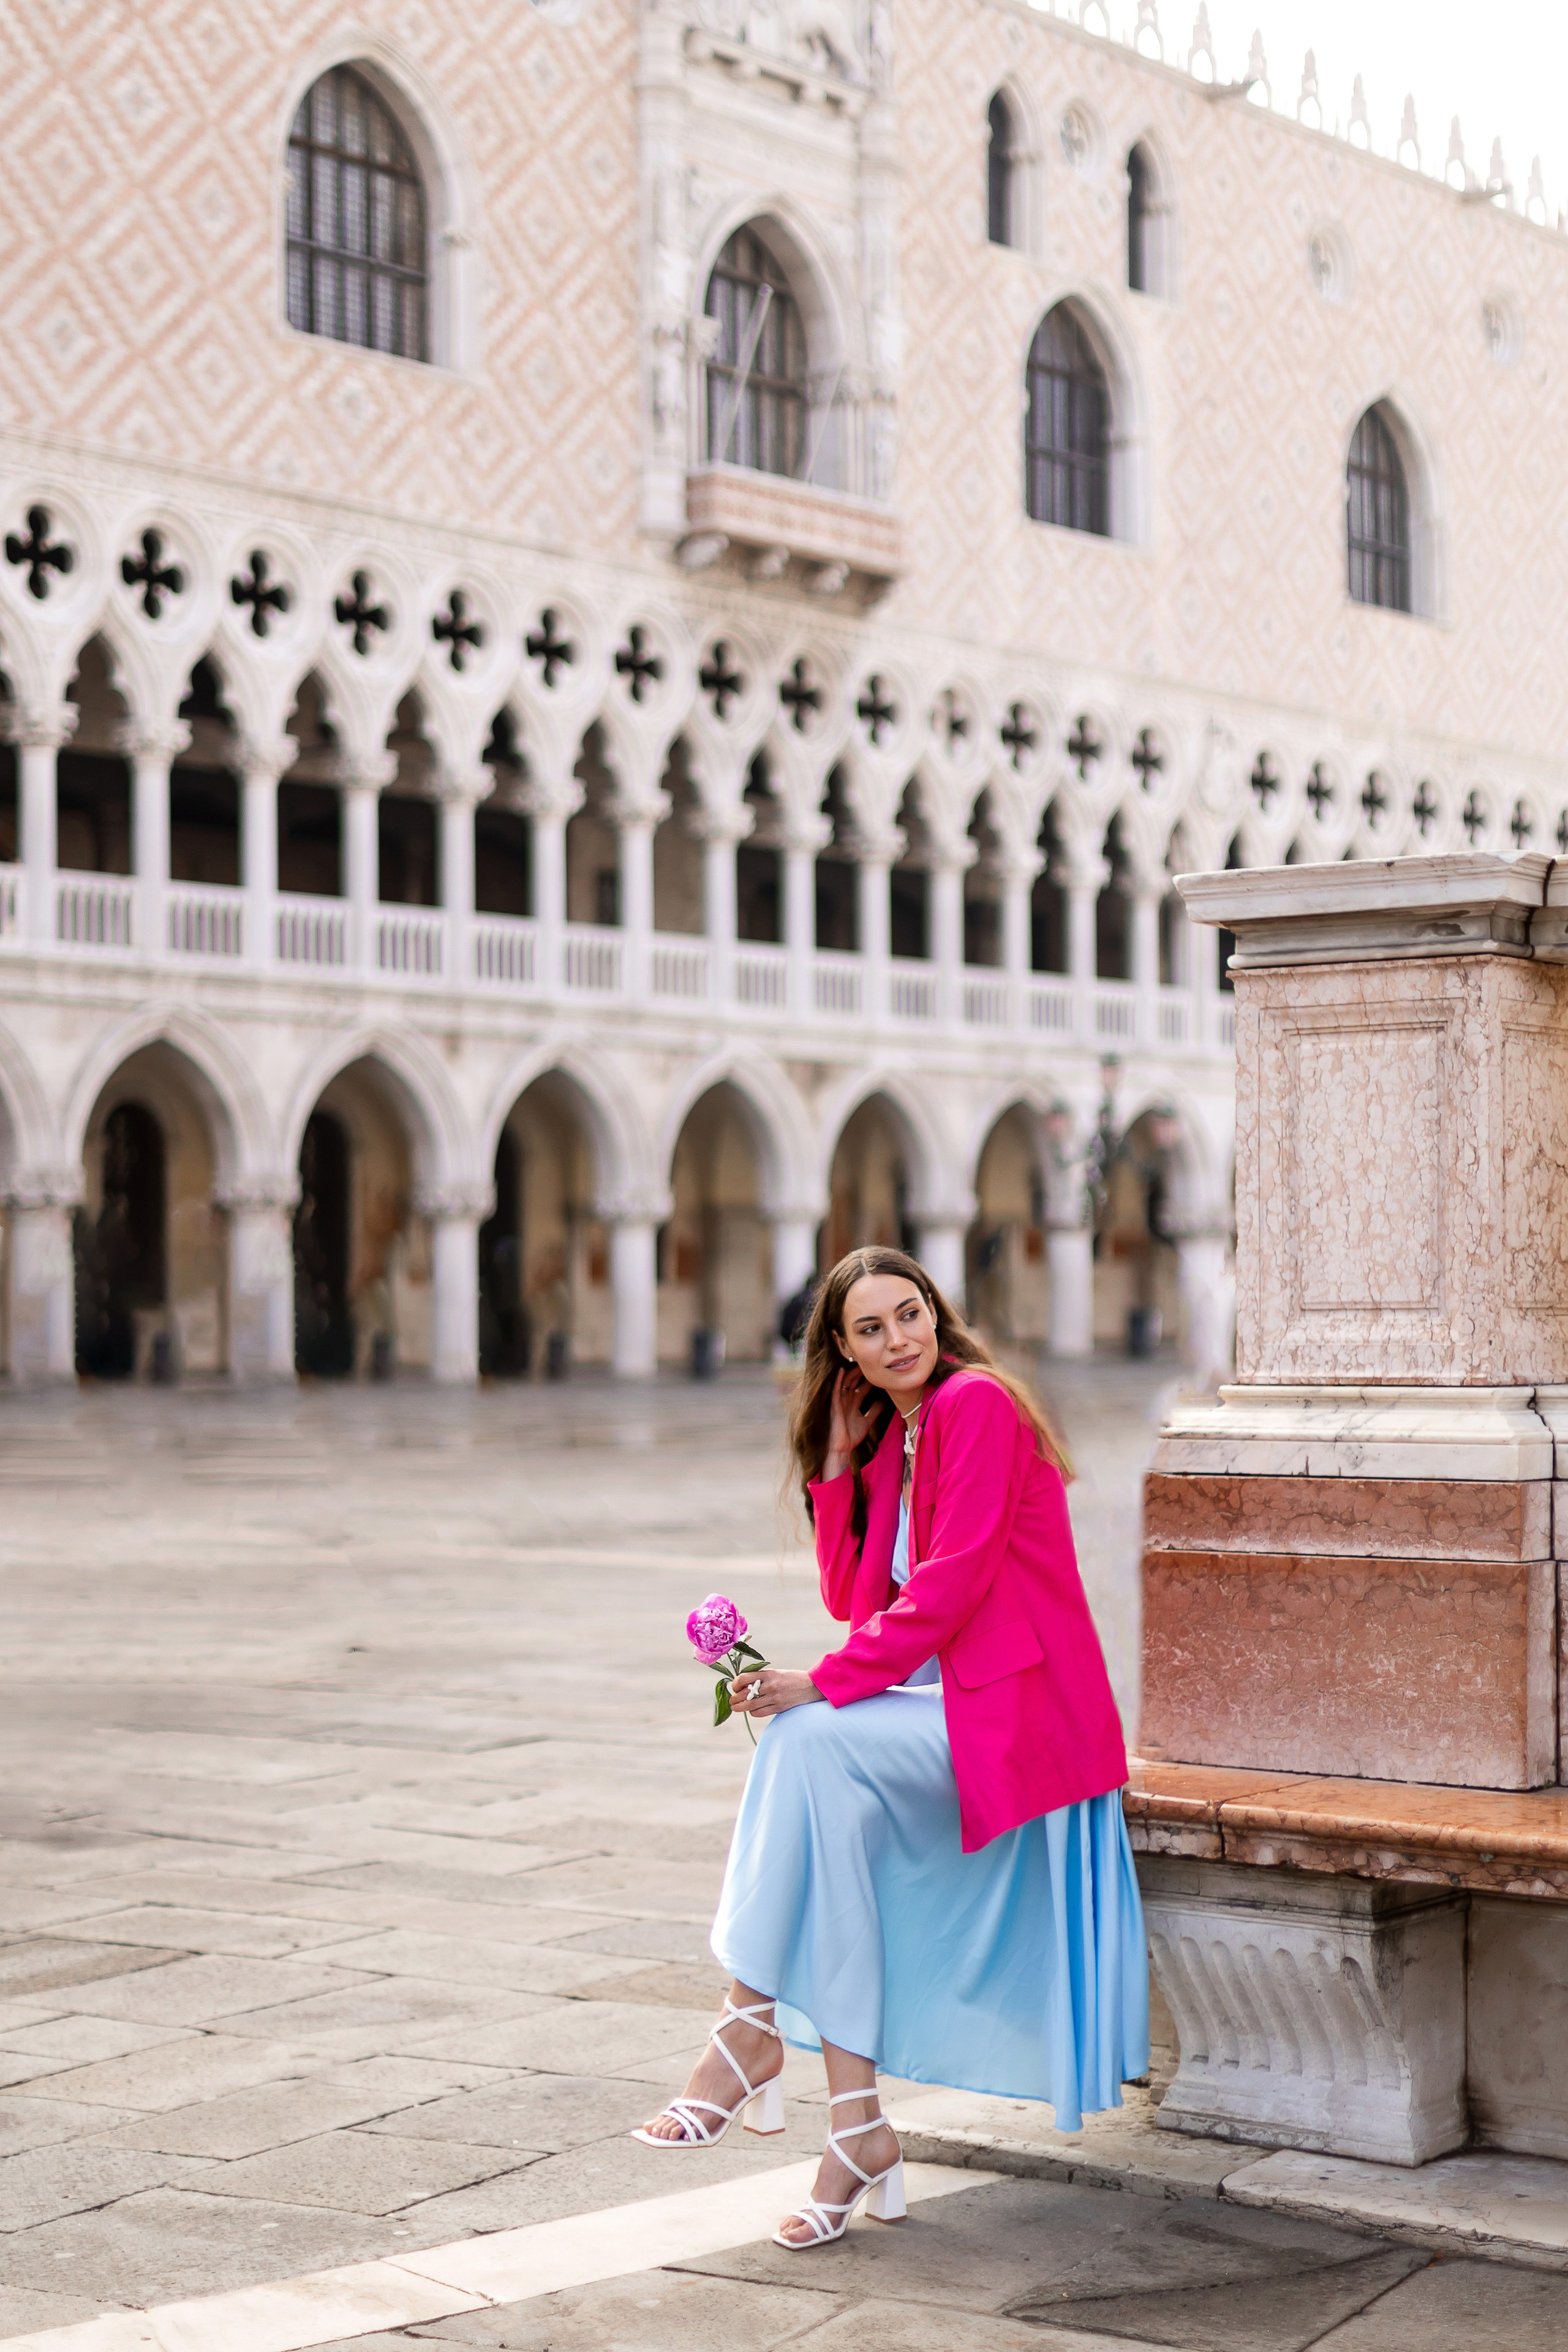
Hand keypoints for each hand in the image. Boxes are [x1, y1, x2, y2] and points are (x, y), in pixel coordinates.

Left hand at [731, 1668, 821, 1717]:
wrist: (811, 1686)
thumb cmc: (791, 1678)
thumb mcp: (776, 1673)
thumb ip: (761, 1677)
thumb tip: (744, 1685)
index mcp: (768, 1674)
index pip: (743, 1679)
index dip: (735, 1684)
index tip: (735, 1688)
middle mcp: (770, 1685)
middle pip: (744, 1694)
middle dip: (734, 1698)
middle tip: (732, 1701)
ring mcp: (774, 1697)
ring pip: (749, 1706)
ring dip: (740, 1708)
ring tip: (736, 1708)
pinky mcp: (779, 1708)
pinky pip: (759, 1713)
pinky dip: (752, 1712)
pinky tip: (752, 1710)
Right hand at [824, 1365, 875, 1479]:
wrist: (840, 1449)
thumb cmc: (850, 1437)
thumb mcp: (866, 1421)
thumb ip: (874, 1411)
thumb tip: (883, 1401)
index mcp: (853, 1404)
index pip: (861, 1387)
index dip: (868, 1379)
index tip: (878, 1371)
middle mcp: (845, 1400)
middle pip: (853, 1382)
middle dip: (860, 1372)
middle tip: (869, 1361)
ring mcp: (839, 1402)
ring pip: (845, 1383)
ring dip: (851, 1373)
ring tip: (858, 1362)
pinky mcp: (833, 1406)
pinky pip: (835, 1390)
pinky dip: (837, 1380)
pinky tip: (841, 1370)